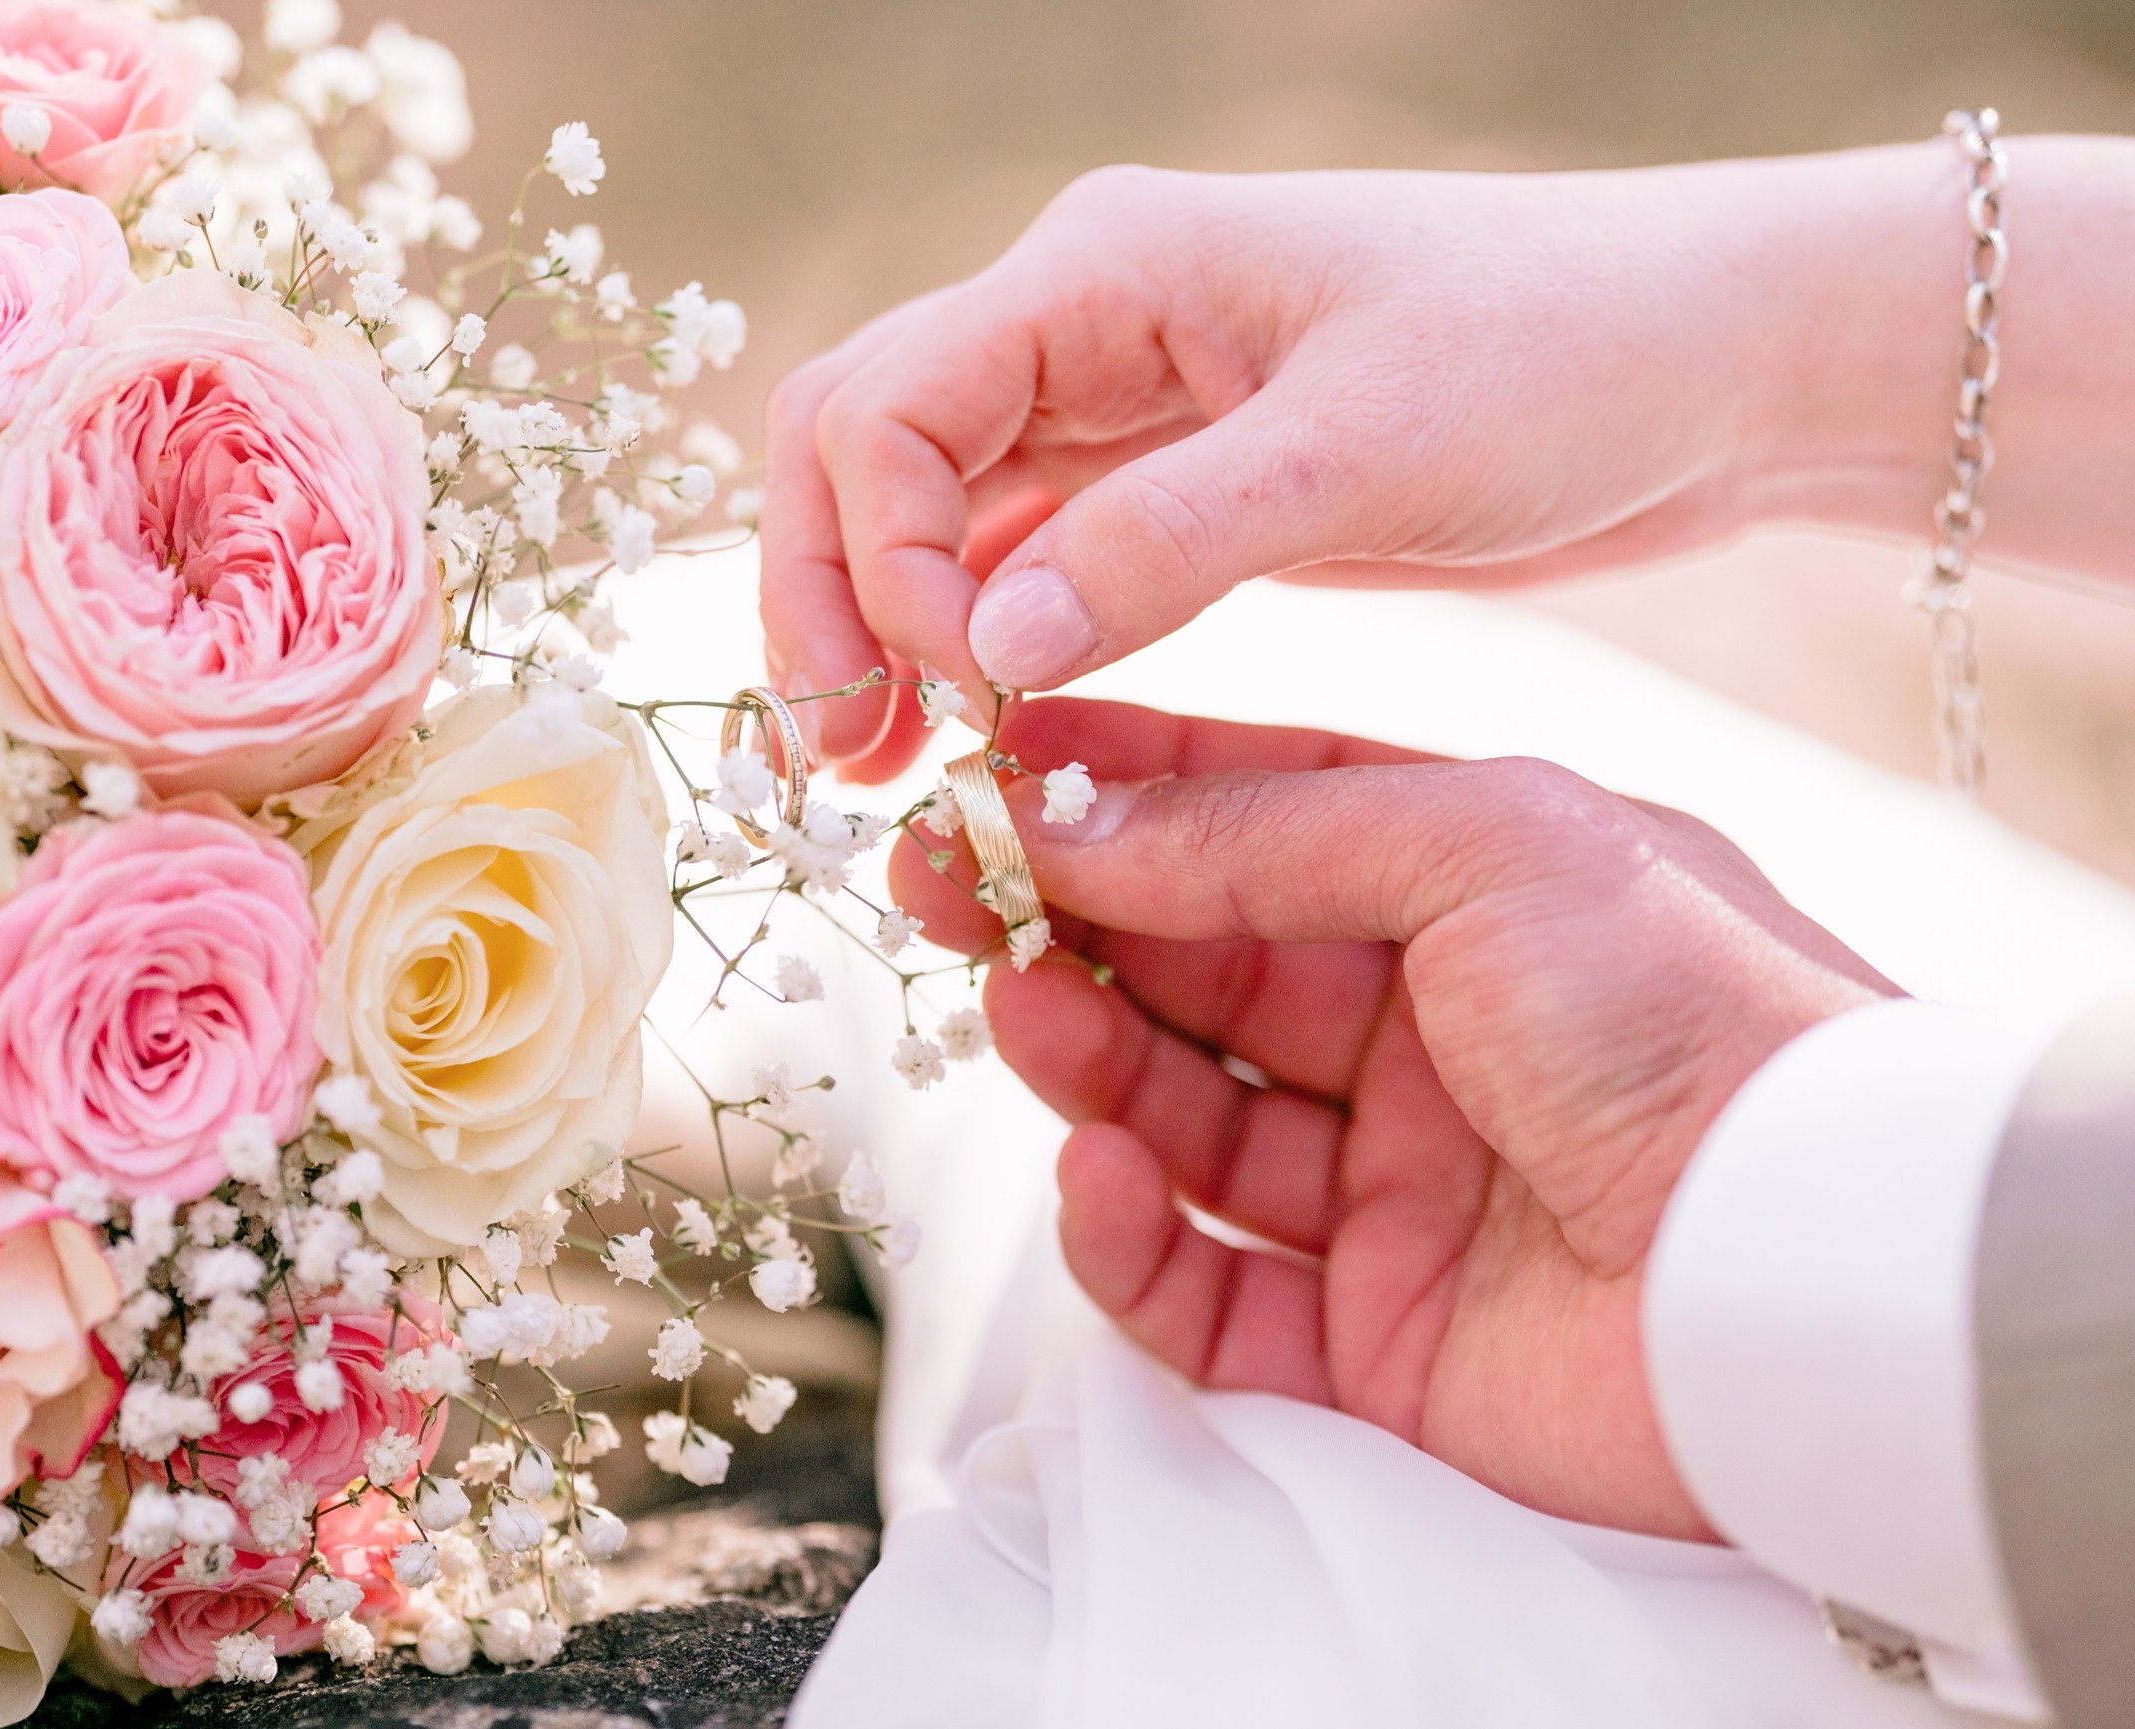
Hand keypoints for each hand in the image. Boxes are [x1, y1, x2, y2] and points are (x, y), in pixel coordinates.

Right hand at [765, 139, 2134, 779]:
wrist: (1704, 360)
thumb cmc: (1561, 356)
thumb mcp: (1365, 450)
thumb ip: (1166, 541)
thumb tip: (987, 648)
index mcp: (1103, 266)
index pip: (887, 405)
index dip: (879, 557)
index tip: (955, 688)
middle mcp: (1083, 320)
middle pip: (859, 443)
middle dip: (825, 593)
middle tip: (837, 756)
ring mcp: (1120, 401)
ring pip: (925, 506)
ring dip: (882, 628)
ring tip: (878, 770)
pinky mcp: (1172, 481)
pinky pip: (1021, 553)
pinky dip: (979, 640)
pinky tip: (980, 733)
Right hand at [891, 699, 1898, 1537]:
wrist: (1815, 1269)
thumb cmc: (1694, 1017)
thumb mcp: (1486, 842)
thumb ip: (1267, 831)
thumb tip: (1078, 814)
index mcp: (1475, 897)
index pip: (1258, 827)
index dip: (1120, 794)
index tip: (991, 765)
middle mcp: (1428, 1038)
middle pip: (1199, 973)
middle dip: (1066, 922)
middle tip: (939, 883)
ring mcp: (1397, 1193)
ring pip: (1180, 1124)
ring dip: (1082, 1060)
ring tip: (1012, 1001)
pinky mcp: (1372, 1341)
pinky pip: (1204, 1290)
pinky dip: (1127, 1238)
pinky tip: (1091, 1170)